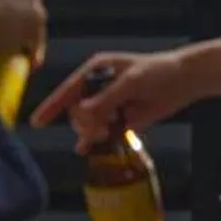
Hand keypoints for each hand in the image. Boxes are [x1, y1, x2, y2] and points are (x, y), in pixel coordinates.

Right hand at [0, 0, 46, 70]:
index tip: (14, 0)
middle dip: (30, 5)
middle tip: (22, 21)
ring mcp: (30, 3)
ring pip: (38, 17)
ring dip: (32, 29)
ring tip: (22, 46)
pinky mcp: (34, 26)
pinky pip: (38, 41)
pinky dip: (35, 52)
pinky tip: (31, 63)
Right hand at [30, 41, 220, 145]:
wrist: (184, 81)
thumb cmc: (158, 72)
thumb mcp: (132, 81)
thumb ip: (107, 98)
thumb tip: (82, 112)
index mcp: (96, 70)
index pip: (68, 89)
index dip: (52, 105)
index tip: (37, 122)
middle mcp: (99, 86)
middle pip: (77, 111)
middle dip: (84, 123)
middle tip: (102, 128)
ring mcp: (110, 103)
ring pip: (88, 124)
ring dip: (92, 132)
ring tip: (106, 134)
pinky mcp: (121, 118)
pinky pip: (102, 133)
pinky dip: (95, 142)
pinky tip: (87, 151)